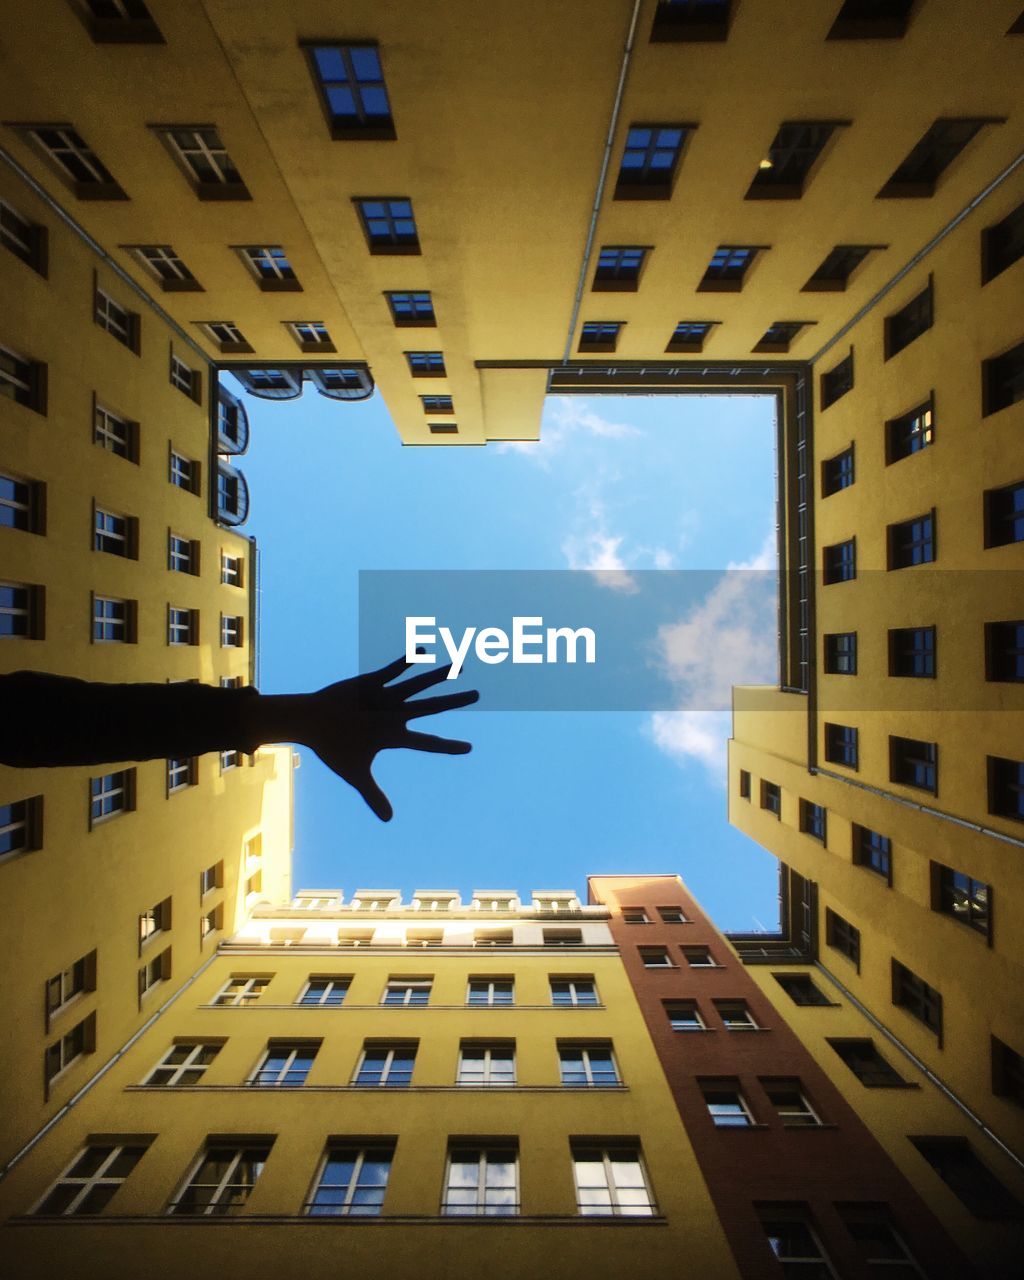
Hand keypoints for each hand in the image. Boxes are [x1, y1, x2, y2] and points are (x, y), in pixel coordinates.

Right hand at [296, 654, 478, 820]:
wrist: (310, 721)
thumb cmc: (332, 746)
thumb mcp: (355, 773)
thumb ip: (372, 795)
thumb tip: (388, 820)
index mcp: (393, 735)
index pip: (427, 742)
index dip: (447, 746)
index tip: (469, 748)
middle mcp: (395, 714)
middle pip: (432, 707)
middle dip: (454, 701)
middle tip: (478, 696)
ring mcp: (385, 697)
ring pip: (417, 685)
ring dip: (438, 675)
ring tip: (460, 666)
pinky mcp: (370, 682)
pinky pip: (392, 670)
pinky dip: (406, 661)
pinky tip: (422, 651)